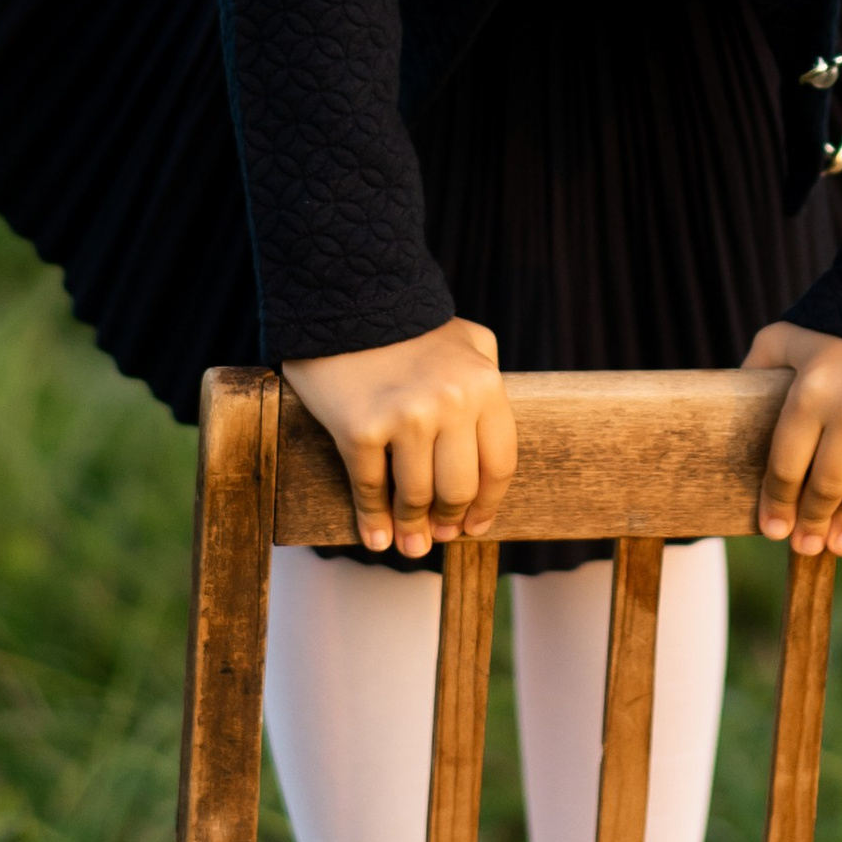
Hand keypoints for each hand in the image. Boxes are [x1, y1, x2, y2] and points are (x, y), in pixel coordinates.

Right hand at [283, 320, 516, 559]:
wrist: (343, 297)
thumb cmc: (407, 326)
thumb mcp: (468, 341)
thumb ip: (487, 383)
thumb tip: (489, 447)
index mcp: (484, 384)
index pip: (498, 463)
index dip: (488, 503)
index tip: (477, 524)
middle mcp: (452, 402)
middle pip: (458, 487)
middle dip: (450, 519)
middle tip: (441, 536)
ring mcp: (406, 416)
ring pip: (415, 494)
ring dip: (412, 529)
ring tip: (409, 544)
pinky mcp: (361, 428)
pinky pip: (370, 488)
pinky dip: (373, 521)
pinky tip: (375, 538)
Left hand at [743, 322, 841, 558]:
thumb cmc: (841, 327)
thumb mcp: (789, 337)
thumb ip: (759, 367)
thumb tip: (730, 403)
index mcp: (812, 389)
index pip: (786, 465)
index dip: (777, 504)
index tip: (773, 531)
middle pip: (826, 485)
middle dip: (813, 523)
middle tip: (807, 547)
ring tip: (841, 544)